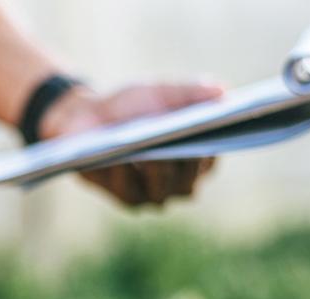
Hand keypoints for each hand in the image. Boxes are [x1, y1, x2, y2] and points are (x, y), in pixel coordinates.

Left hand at [40, 82, 223, 206]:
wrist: (86, 117)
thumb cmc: (131, 106)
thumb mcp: (160, 92)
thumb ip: (190, 93)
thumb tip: (223, 91)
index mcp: (194, 157)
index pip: (209, 161)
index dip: (210, 153)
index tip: (208, 138)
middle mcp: (177, 182)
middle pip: (187, 182)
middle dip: (184, 166)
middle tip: (182, 149)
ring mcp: (151, 194)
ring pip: (160, 190)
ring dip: (156, 173)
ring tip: (151, 155)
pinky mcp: (125, 197)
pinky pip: (129, 191)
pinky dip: (126, 175)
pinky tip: (121, 161)